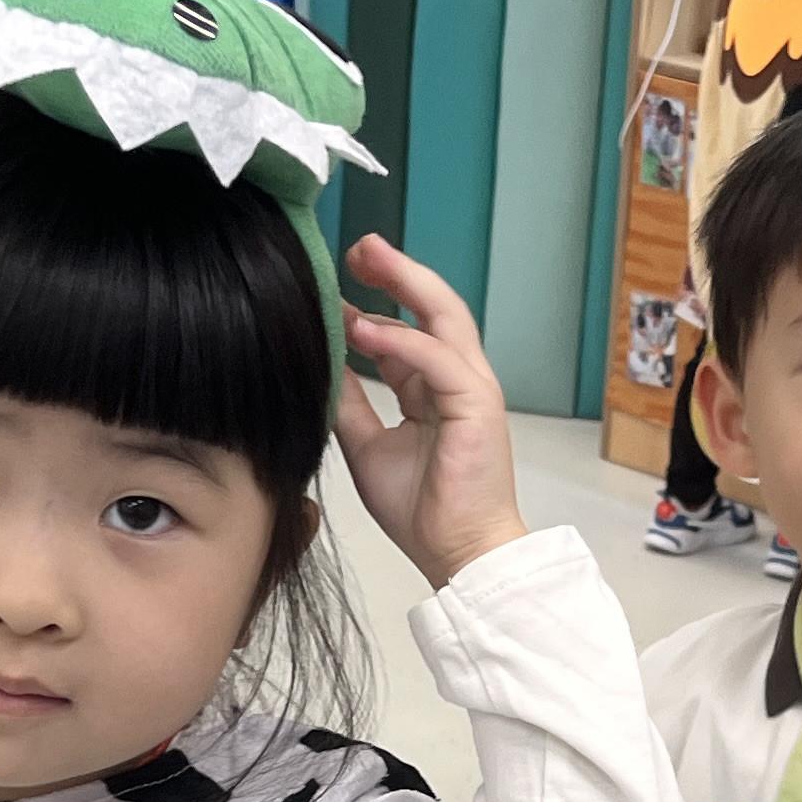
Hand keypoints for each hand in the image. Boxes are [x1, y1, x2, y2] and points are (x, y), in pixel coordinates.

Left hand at [333, 233, 527, 587]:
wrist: (457, 554)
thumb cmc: (421, 510)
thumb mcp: (367, 445)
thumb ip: (352, 402)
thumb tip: (323, 364)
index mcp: (435, 389)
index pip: (407, 330)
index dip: (375, 301)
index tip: (339, 280)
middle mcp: (457, 380)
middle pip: (432, 307)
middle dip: (396, 272)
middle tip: (358, 247)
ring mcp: (473, 388)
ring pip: (444, 316)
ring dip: (405, 283)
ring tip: (366, 259)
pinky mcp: (478, 405)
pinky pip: (439, 359)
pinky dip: (403, 341)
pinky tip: (365, 329)